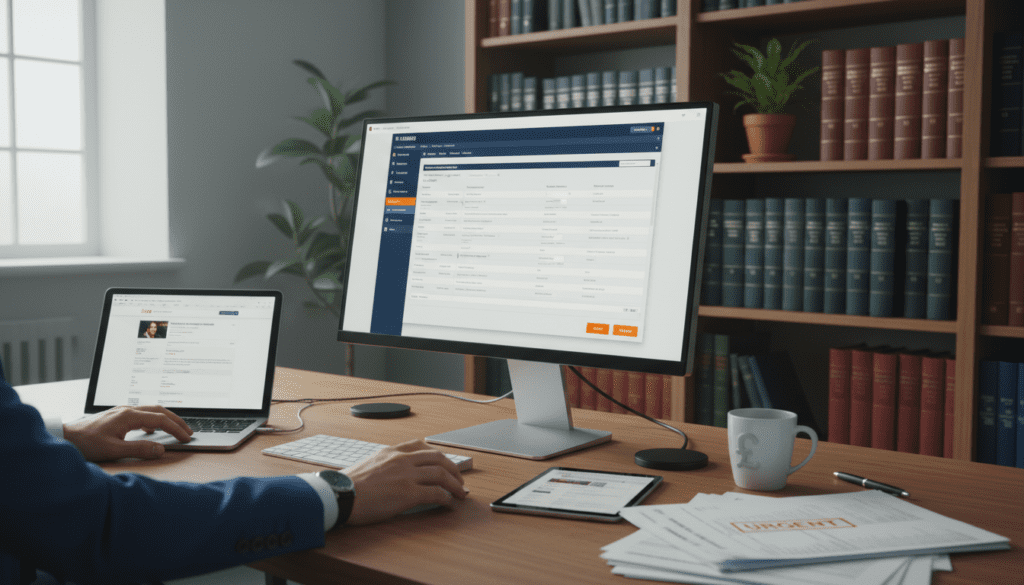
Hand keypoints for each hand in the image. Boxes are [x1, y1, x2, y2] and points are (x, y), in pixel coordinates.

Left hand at [63, 405, 192, 461]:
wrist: (66, 437)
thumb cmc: (86, 443)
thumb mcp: (114, 450)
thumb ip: (139, 449)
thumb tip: (161, 448)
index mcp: (128, 416)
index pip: (160, 419)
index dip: (176, 428)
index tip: (186, 437)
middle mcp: (127, 410)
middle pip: (159, 410)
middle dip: (176, 420)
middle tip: (188, 431)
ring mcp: (122, 411)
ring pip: (151, 410)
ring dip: (166, 419)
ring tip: (176, 429)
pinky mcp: (118, 416)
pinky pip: (142, 414)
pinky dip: (154, 420)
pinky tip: (152, 430)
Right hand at [343, 439, 467, 525]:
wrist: (340, 495)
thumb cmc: (347, 486)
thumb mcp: (367, 466)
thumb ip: (383, 466)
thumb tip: (391, 476)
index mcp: (391, 452)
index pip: (420, 445)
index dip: (436, 455)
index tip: (442, 462)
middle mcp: (402, 460)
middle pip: (437, 458)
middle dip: (452, 468)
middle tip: (458, 479)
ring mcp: (407, 475)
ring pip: (441, 474)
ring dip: (455, 484)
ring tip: (460, 493)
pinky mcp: (409, 493)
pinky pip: (436, 493)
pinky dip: (447, 498)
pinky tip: (448, 504)